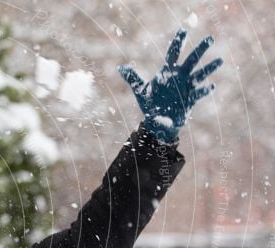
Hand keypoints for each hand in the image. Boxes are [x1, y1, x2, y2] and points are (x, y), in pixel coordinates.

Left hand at [119, 28, 222, 143]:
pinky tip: (211, 86)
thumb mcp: (141, 91)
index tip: (184, 31)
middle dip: (200, 49)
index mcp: (167, 73)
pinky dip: (205, 90)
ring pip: (200, 74)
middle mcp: (180, 77)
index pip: (173, 54)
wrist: (158, 123)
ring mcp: (187, 87)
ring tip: (219, 61)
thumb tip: (120, 68)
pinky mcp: (190, 100)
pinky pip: (199, 93)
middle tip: (210, 38)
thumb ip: (133, 78)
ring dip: (209, 68)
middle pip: (192, 60)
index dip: (178, 42)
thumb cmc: (150, 105)